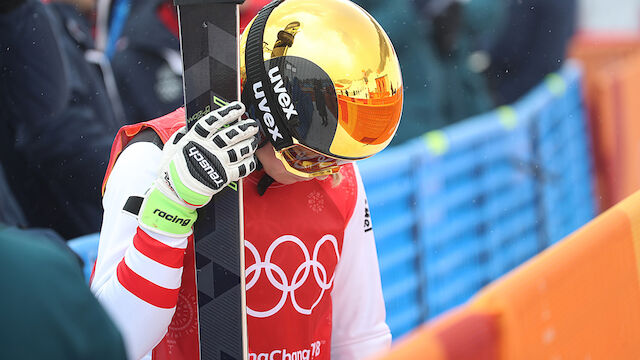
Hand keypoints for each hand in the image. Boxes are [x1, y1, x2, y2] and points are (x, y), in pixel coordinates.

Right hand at [139, 102, 258, 236]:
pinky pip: (241, 168)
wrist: (175, 193)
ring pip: (239, 150)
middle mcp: (208, 149)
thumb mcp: (171, 147)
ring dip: (249, 143)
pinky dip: (249, 162)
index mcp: (195, 139)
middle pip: (230, 135)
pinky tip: (252, 157)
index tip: (238, 107)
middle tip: (252, 123)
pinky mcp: (223, 177)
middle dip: (244, 128)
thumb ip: (181, 134)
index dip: (227, 113)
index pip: (213, 121)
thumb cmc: (171, 170)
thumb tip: (187, 124)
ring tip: (254, 139)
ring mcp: (217, 163)